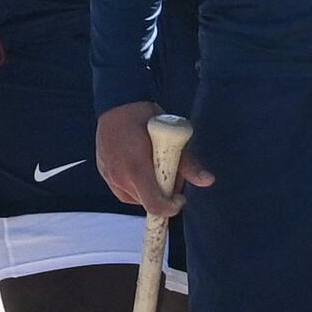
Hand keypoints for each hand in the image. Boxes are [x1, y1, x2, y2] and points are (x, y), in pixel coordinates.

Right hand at [96, 99, 210, 217]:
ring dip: (148, 190)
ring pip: (135, 198)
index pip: (154, 205)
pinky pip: (123, 190)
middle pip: (147, 202)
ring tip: (153, 167)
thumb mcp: (172, 138)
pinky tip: (141, 167)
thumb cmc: (146, 118)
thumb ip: (188, 164)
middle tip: (170, 171)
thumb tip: (208, 180)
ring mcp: (109, 175)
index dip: (171, 207)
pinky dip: (135, 185)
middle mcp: (120, 176)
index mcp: (137, 169)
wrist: (117, 104)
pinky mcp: (103, 172)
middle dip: (163, 194)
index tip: (180, 197)